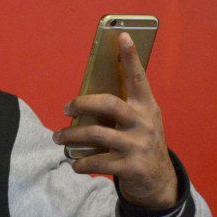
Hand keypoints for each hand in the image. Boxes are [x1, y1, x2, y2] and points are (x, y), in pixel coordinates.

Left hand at [52, 32, 177, 208]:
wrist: (158, 181)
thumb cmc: (139, 142)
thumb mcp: (139, 122)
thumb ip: (120, 110)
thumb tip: (82, 100)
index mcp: (147, 106)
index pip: (138, 78)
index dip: (130, 57)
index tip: (122, 36)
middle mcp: (144, 123)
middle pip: (108, 104)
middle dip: (81, 104)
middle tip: (64, 109)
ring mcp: (138, 145)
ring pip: (96, 134)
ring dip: (70, 136)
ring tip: (58, 138)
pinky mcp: (130, 166)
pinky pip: (96, 162)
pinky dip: (80, 162)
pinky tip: (74, 162)